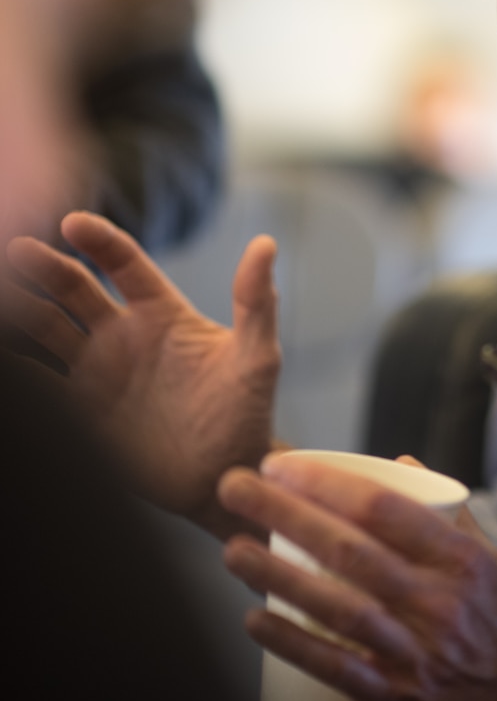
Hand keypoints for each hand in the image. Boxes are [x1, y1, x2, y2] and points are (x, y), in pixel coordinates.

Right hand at [7, 211, 280, 532]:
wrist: (224, 477)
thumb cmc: (246, 413)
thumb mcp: (257, 357)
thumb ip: (256, 302)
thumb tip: (266, 244)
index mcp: (161, 312)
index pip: (123, 262)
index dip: (99, 240)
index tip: (73, 222)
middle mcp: (123, 334)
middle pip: (74, 287)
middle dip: (44, 266)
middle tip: (16, 246)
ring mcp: (98, 371)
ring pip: (47, 326)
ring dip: (20, 306)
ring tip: (0, 291)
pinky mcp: (80, 410)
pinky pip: (39, 382)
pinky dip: (17, 367)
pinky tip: (4, 352)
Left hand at [220, 457, 496, 700]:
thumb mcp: (491, 565)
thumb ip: (445, 512)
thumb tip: (401, 464)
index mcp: (461, 560)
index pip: (384, 507)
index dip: (326, 482)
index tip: (281, 465)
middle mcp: (439, 603)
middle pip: (348, 549)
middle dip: (284, 512)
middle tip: (236, 488)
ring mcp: (416, 654)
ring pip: (335, 606)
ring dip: (275, 575)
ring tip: (233, 550)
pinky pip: (335, 668)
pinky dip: (292, 643)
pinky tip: (256, 620)